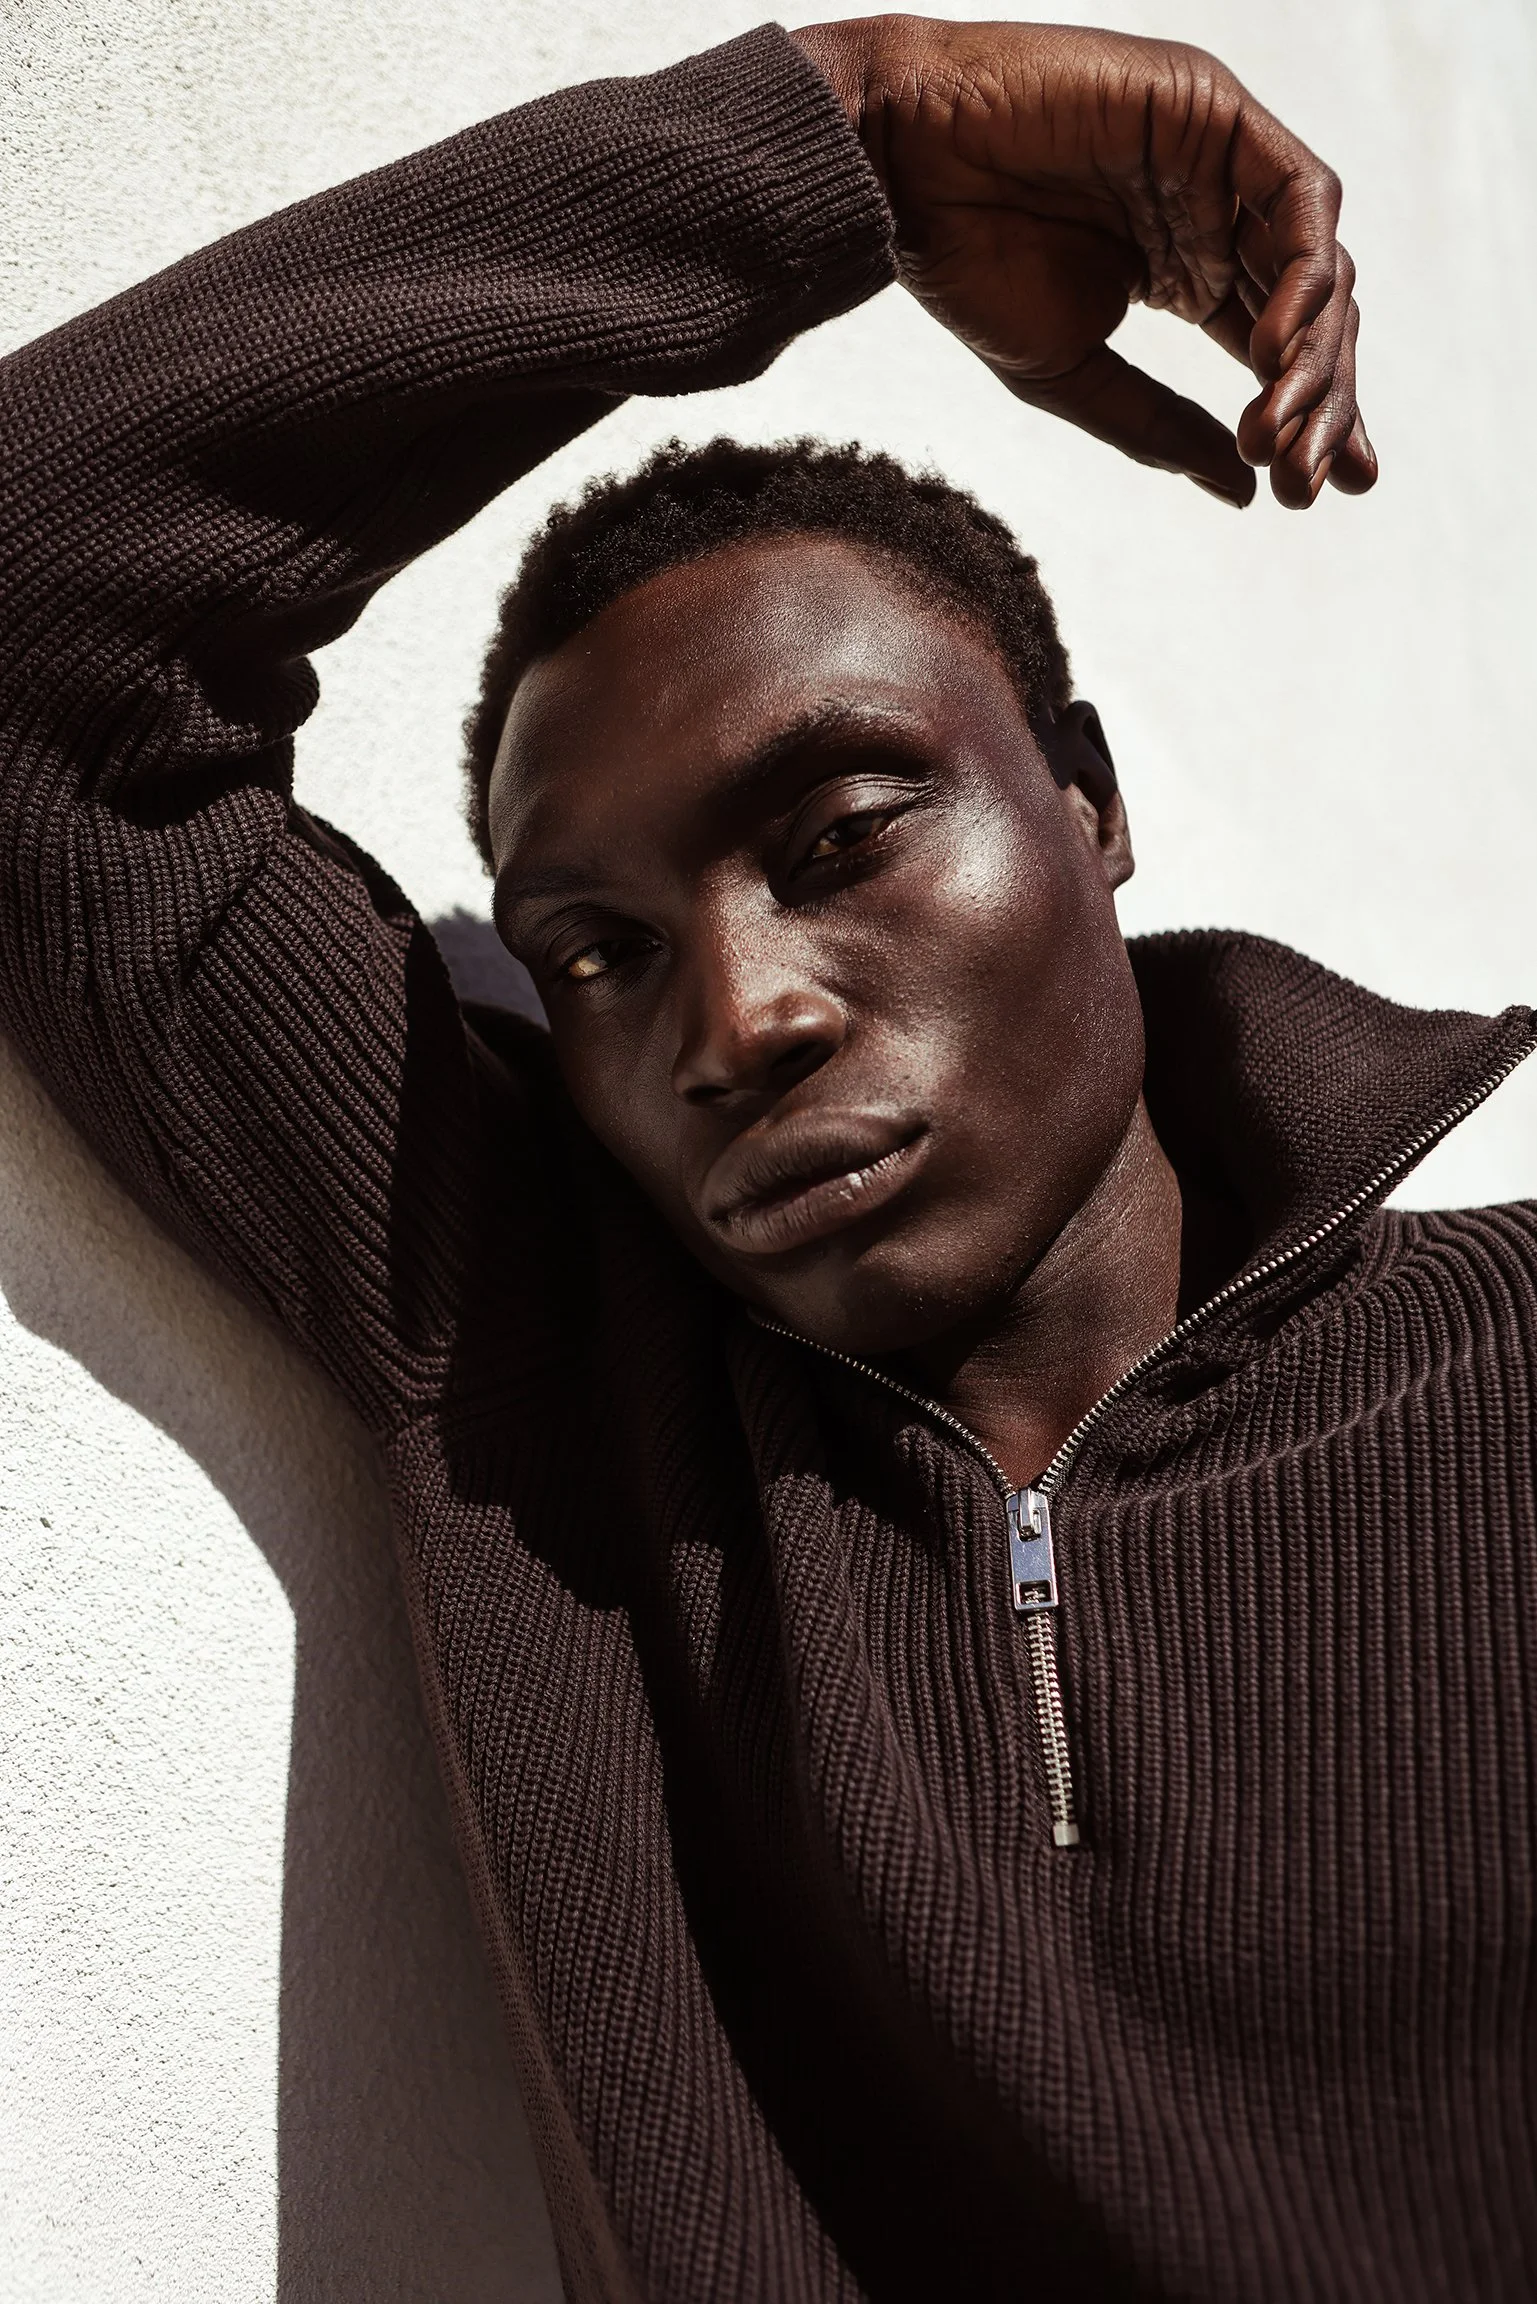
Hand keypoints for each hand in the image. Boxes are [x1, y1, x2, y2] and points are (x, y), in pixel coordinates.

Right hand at [792, 16, 1374, 508]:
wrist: (906, 167)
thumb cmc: (967, 261)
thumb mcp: (1071, 373)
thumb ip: (1157, 426)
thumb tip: (1244, 489)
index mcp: (1186, 269)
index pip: (1275, 349)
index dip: (1310, 417)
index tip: (1313, 492)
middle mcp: (1215, 214)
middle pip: (1310, 312)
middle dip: (1323, 401)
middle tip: (1308, 479)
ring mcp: (1221, 160)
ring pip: (1318, 260)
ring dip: (1314, 352)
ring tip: (1282, 426)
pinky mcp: (1215, 111)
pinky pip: (1297, 196)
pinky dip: (1303, 272)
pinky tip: (1273, 348)